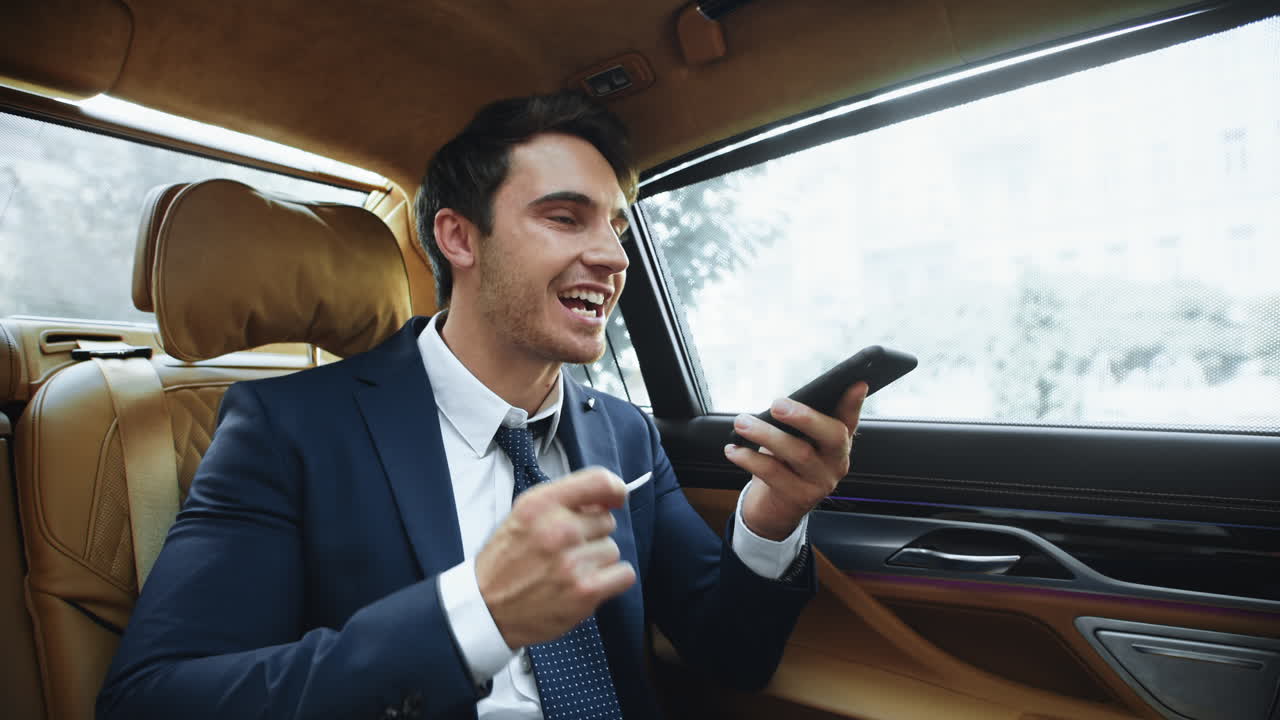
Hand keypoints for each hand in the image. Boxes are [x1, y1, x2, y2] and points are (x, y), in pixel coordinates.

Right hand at [475, 466, 635, 647]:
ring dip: (597, 561)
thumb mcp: (524, 515)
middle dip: (591, 534)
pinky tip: (588, 584)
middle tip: (565, 550)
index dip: (615, 489)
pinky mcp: (585, 591)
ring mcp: (572, 562)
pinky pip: (624, 574)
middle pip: (607, 521)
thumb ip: (562, 501)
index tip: (615, 499)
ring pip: (612, 549)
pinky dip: (612, 580)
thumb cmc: (507, 561)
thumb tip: (609, 498)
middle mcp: (558, 529)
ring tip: (568, 571)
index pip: (599, 481)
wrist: (486, 608)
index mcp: (540, 504)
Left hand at [727, 382, 867, 540]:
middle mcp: (837, 461)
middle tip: (777, 404)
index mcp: (839, 441)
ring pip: (799, 453)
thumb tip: (782, 403)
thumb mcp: (796, 440)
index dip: (854, 401)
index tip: (857, 382)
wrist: (777, 508)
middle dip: (805, 417)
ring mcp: (821, 481)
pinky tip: (733, 449)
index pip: (851, 418)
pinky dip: (749, 458)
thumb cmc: (785, 463)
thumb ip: (798, 422)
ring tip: (742, 423)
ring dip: (766, 434)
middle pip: (832, 435)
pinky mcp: (800, 497)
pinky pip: (773, 473)